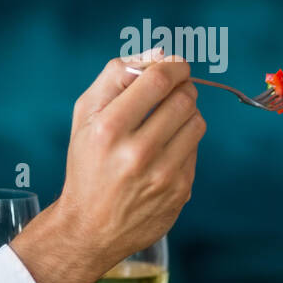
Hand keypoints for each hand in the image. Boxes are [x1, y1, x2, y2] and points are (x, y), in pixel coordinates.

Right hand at [11, 50, 205, 282]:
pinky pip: (195, 149)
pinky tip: (165, 150)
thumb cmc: (87, 165)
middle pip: (183, 99)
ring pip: (197, 122)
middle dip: (182, 88)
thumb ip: (116, 77)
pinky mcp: (180, 191)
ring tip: (168, 121)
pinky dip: (185, 142)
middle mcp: (137, 154)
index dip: (174, 67)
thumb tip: (158, 55)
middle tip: (173, 90)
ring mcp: (163, 176)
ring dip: (187, 114)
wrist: (90, 227)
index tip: (176, 65)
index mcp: (109, 130)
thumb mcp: (85, 116)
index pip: (158, 81)